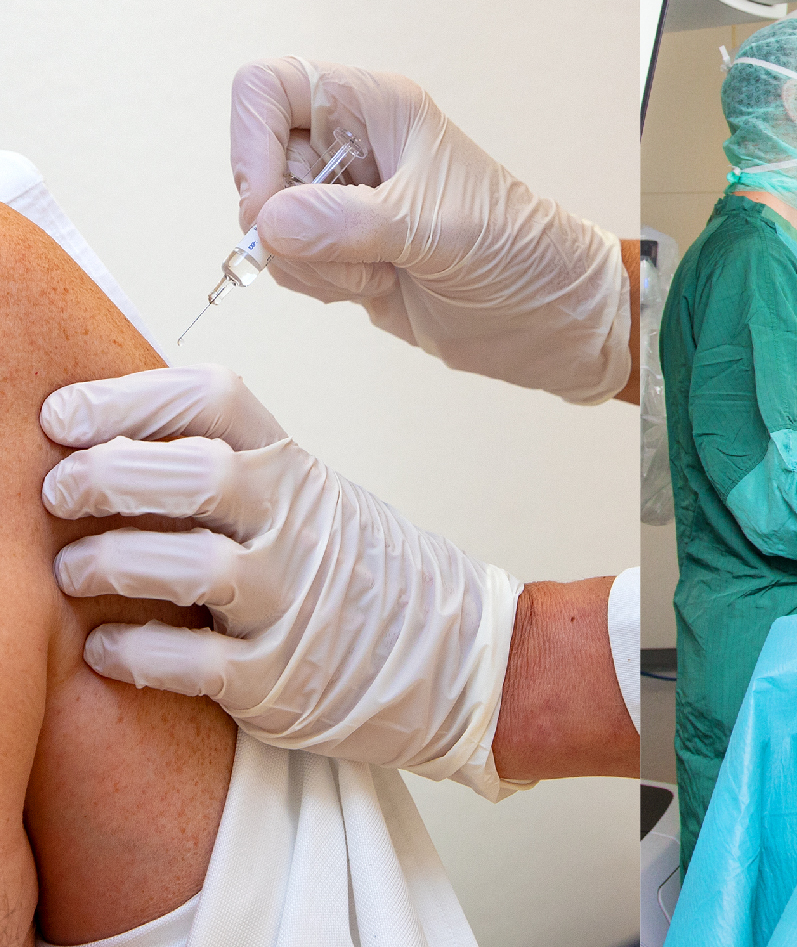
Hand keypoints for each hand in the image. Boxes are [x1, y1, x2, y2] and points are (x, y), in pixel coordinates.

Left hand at [41, 365, 526, 798]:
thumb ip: (228, 469)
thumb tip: (103, 442)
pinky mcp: (280, 678)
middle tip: (57, 491)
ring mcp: (292, 602)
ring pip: (194, 567)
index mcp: (294, 471)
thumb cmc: (359, 578)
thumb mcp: (309, 499)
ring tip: (73, 571)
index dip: (127, 398)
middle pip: (196, 474)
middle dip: (107, 475)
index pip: (213, 400)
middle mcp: (296, 527)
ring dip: (111, 563)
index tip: (62, 416)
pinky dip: (136, 652)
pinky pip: (196, 663)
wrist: (459, 662)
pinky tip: (105, 647)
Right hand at [231, 58, 630, 403]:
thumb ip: (349, 222)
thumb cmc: (519, 251)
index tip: (272, 204)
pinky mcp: (341, 248)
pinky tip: (375, 286)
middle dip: (287, 221)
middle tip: (352, 253)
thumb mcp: (437, 229)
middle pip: (257, 164)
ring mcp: (343, 198)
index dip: (250, 141)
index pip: (267, 88)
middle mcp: (351, 143)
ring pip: (266, 221)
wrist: (550, 316)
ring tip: (380, 272)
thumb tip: (269, 222)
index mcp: (375, 107)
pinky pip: (285, 260)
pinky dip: (316, 282)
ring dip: (307, 260)